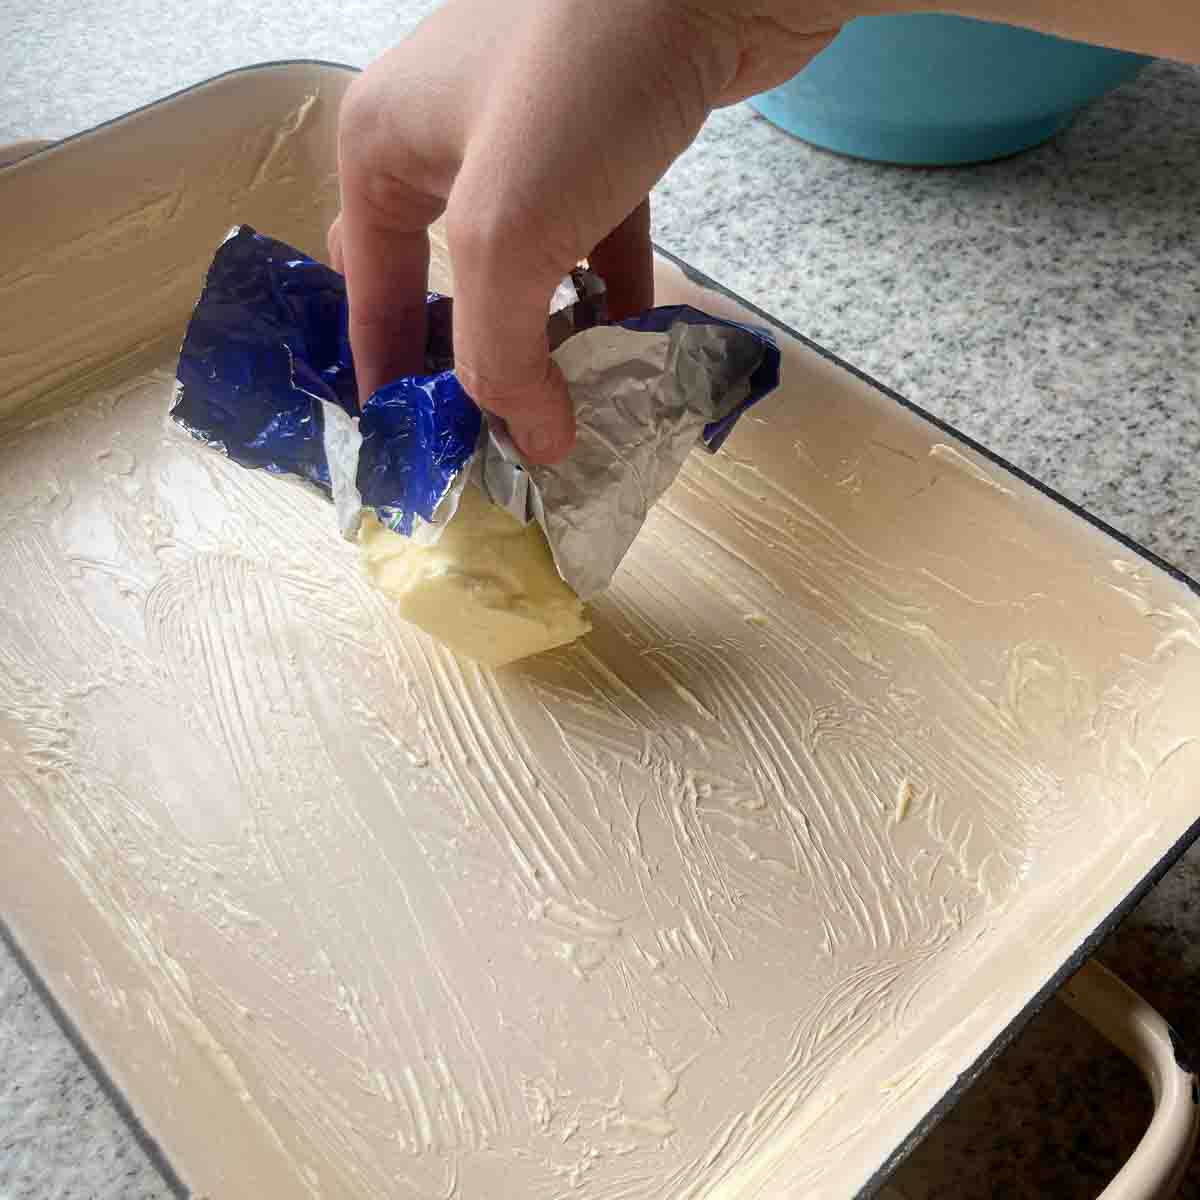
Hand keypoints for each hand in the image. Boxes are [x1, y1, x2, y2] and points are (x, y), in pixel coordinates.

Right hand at [329, 0, 843, 461]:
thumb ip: (501, 355)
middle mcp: (446, 138)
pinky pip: (593, 236)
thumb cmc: (576, 83)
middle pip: (445, 280)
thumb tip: (536, 449)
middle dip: (475, 356)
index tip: (418, 449)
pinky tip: (636, 347)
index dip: (389, 374)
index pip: (369, 289)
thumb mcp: (504, 234)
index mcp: (384, 148)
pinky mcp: (608, 135)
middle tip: (504, 429)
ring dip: (551, 335)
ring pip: (528, 265)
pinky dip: (610, 293)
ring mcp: (532, 134)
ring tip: (578, 407)